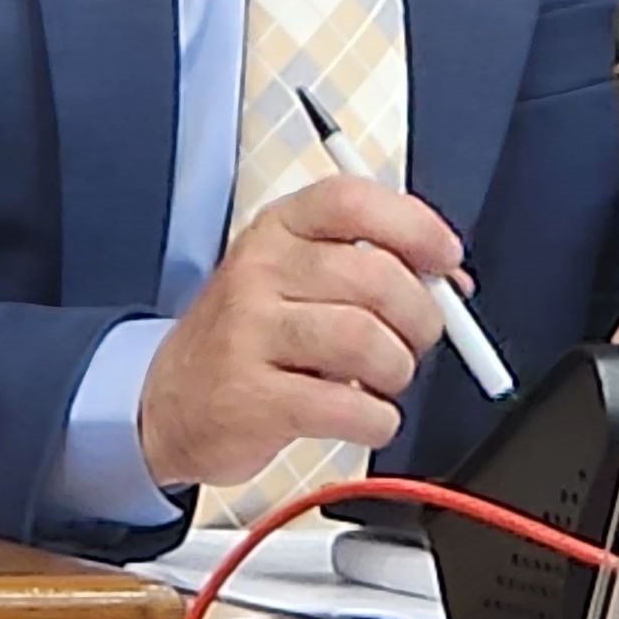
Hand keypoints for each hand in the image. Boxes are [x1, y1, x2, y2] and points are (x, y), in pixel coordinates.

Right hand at [138, 176, 462, 489]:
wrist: (167, 402)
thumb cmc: (250, 337)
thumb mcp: (295, 279)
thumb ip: (370, 266)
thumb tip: (451, 281)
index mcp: (278, 229)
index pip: (354, 201)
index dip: (415, 225)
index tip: (445, 257)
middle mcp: (260, 271)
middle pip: (375, 275)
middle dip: (421, 317)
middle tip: (417, 340)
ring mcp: (249, 333)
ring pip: (366, 339)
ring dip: (397, 370)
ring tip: (384, 380)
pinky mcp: (251, 397)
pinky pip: (345, 406)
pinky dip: (376, 417)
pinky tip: (366, 415)